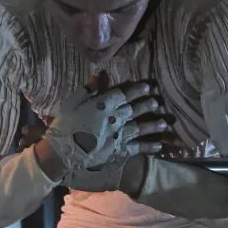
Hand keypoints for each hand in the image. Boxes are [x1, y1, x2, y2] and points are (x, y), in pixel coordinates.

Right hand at [39, 79, 171, 186]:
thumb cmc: (64, 126)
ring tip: (164, 122)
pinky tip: (158, 146)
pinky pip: (136, 148)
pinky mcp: (117, 151)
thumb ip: (87, 89)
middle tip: (158, 101)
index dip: (136, 90)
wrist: (63, 153)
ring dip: (153, 125)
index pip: (123, 94)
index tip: (147, 87)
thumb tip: (100, 75)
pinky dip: (148, 147)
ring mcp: (117, 135)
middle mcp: (114, 119)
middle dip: (147, 104)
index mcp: (102, 105)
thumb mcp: (72, 103)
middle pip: (134, 109)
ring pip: (139, 127)